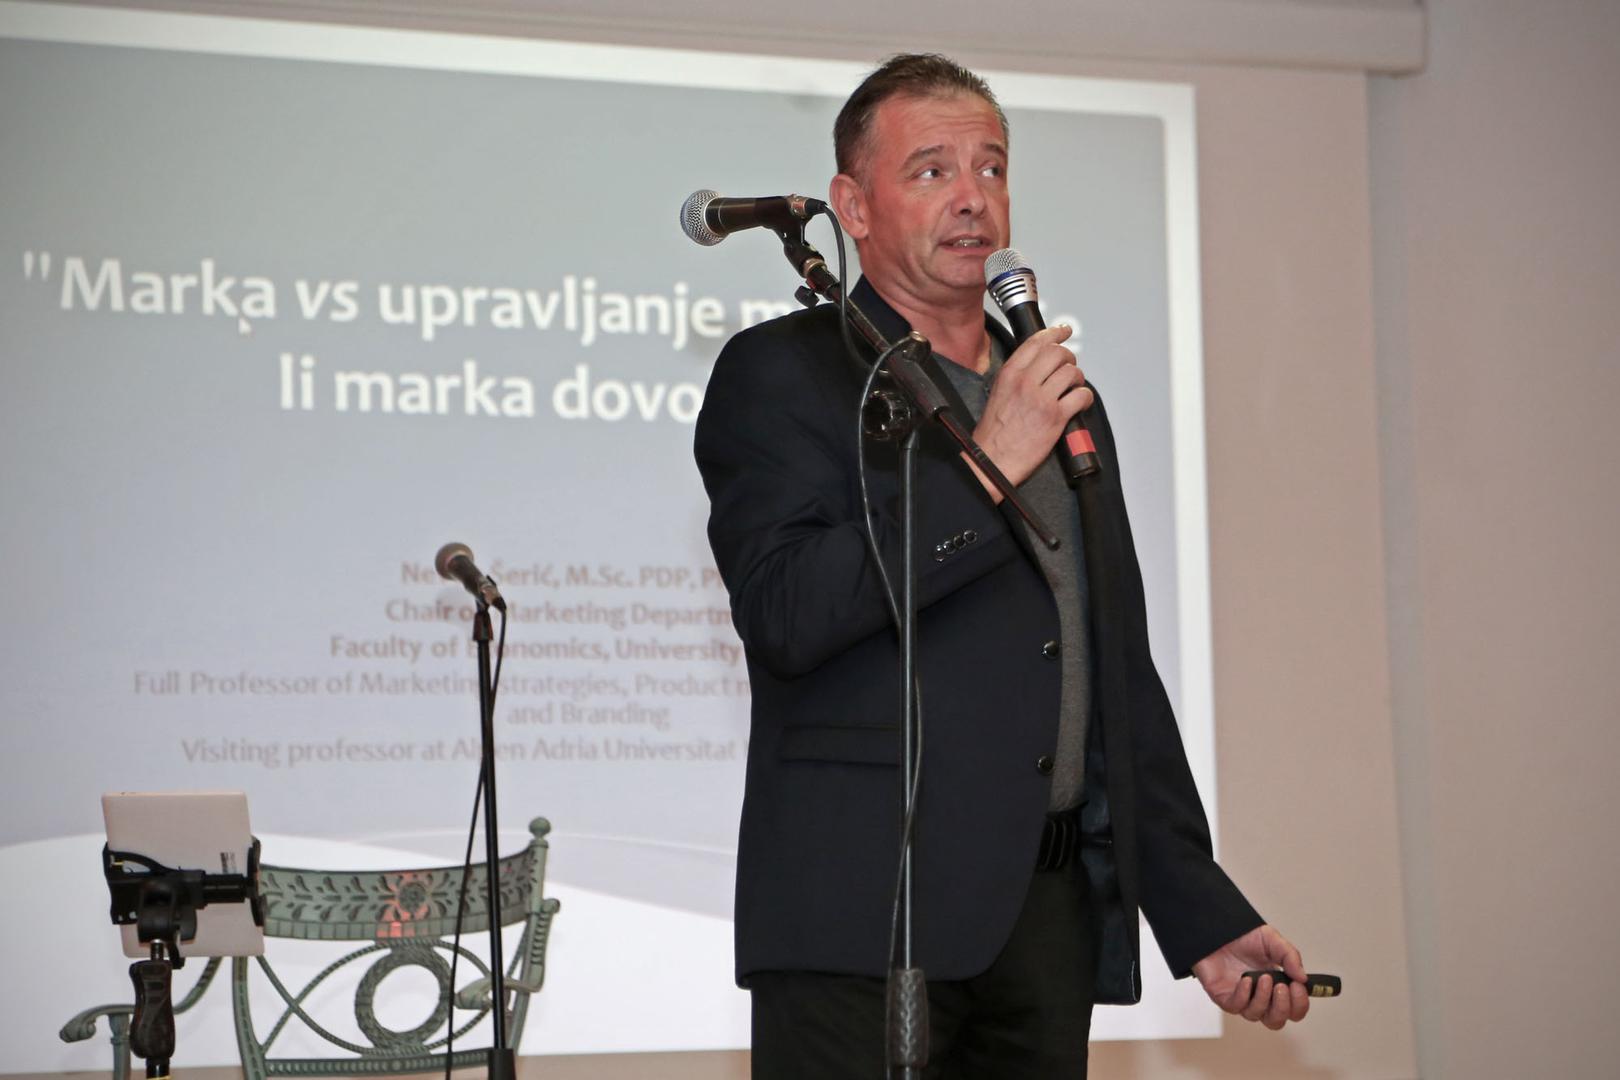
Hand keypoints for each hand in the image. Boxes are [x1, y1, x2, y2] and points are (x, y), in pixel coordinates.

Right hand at [970, 324, 1092, 490]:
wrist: (991, 460)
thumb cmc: (994, 433)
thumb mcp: (998, 393)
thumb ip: (1017, 375)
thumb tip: (1037, 365)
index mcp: (1009, 374)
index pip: (1036, 342)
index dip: (1055, 333)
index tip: (1064, 331)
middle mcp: (1025, 382)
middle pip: (1058, 353)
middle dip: (1069, 357)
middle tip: (1069, 366)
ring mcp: (1041, 399)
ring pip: (1072, 372)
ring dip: (1078, 378)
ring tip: (1074, 387)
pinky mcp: (1055, 417)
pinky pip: (1081, 396)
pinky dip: (1085, 397)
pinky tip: (1080, 403)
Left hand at [1192, 924, 1310, 1030]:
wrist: (1216, 929)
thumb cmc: (1243, 937)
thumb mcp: (1272, 940)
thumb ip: (1290, 956)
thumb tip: (1303, 978)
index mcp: (1276, 986)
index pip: (1293, 1009)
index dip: (1299, 1003)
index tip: (1299, 986)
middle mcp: (1260, 997)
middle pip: (1276, 1020)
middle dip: (1283, 1007)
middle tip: (1282, 987)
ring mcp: (1242, 999)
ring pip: (1257, 1015)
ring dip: (1263, 999)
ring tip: (1264, 978)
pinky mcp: (1224, 997)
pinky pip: (1236, 1006)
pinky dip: (1243, 995)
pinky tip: (1246, 980)